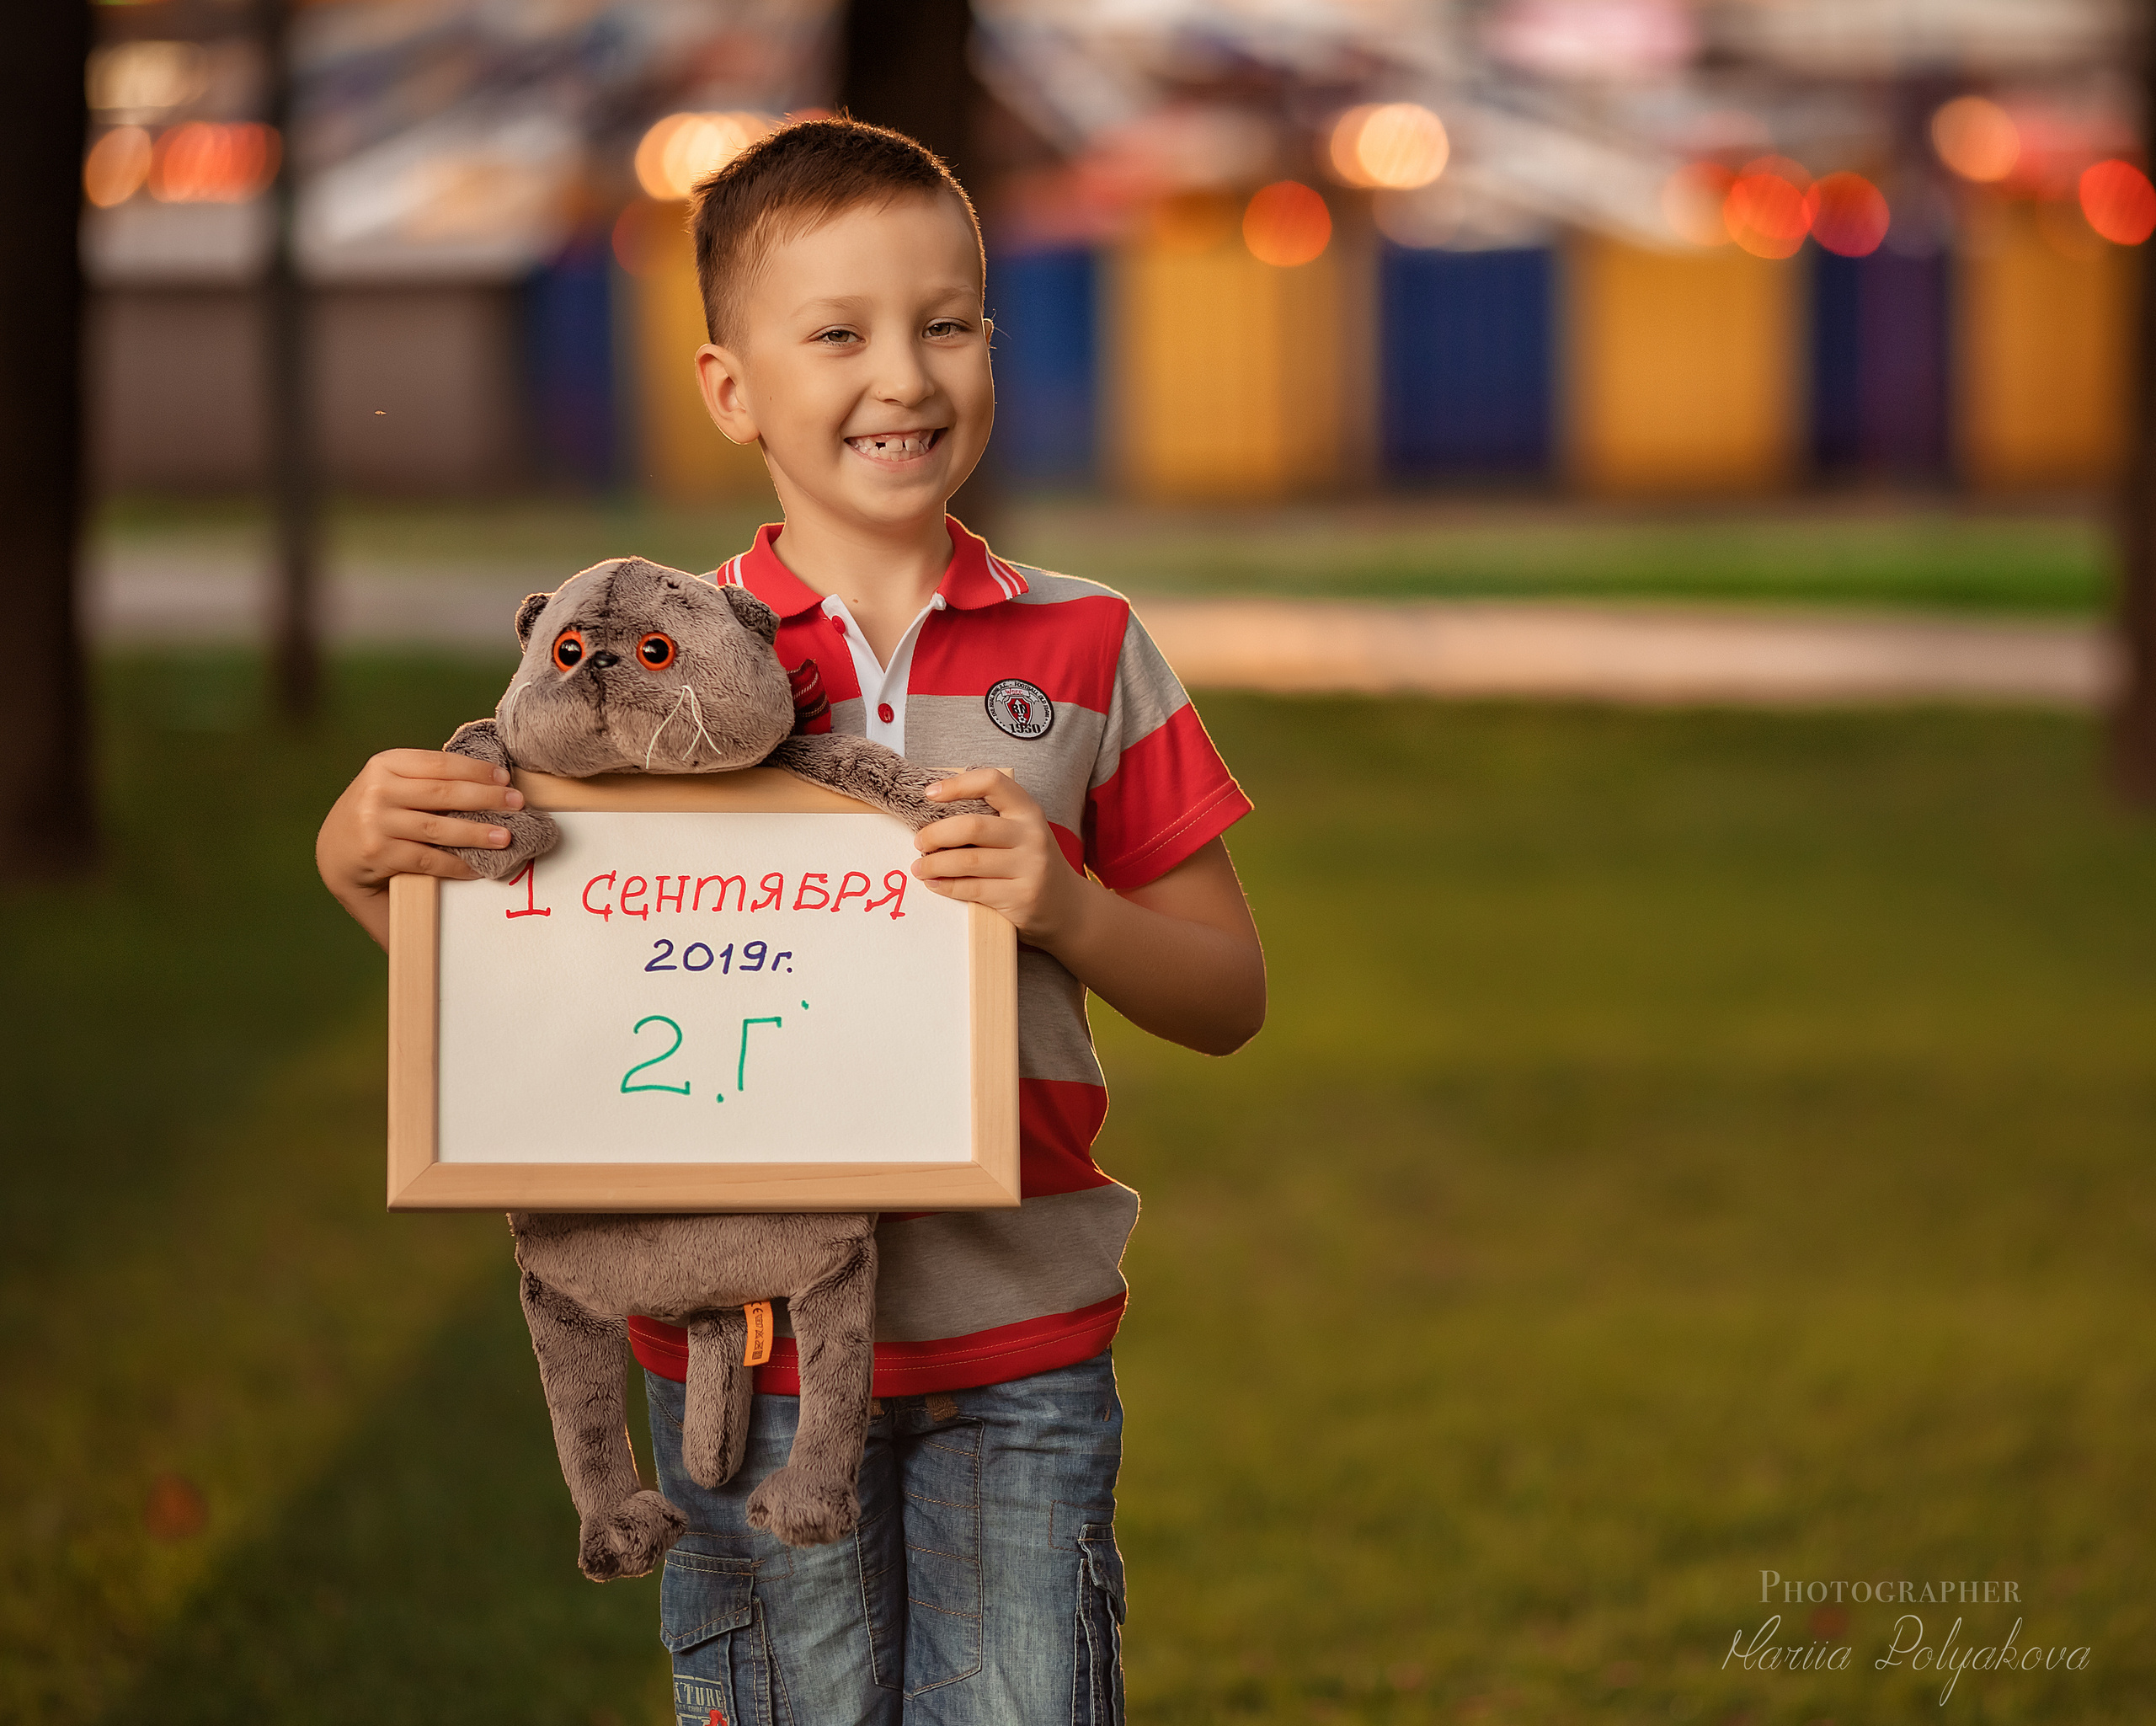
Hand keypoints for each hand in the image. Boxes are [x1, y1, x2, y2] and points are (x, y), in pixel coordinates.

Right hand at [316, 749, 525, 943]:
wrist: (335, 854)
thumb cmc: (376, 816)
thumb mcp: (392, 785)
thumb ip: (426, 779)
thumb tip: (487, 780)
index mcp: (385, 764)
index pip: (439, 763)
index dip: (476, 770)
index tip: (504, 778)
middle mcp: (378, 790)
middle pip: (444, 793)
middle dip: (486, 798)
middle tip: (517, 804)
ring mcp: (376, 822)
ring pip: (439, 828)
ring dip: (477, 833)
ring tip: (505, 837)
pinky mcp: (379, 853)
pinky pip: (428, 859)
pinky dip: (457, 864)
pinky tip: (477, 866)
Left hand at [912, 769, 1089, 943]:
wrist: (1066, 906)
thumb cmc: (1030, 863)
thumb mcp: (1022, 833)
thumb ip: (990, 820)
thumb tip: (933, 816)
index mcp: (1028, 811)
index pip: (992, 782)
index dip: (958, 784)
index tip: (930, 793)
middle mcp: (1032, 836)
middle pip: (972, 827)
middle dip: (936, 834)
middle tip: (920, 841)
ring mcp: (1030, 868)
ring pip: (968, 861)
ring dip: (934, 864)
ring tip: (920, 866)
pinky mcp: (1021, 897)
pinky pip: (973, 889)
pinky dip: (947, 886)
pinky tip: (934, 883)